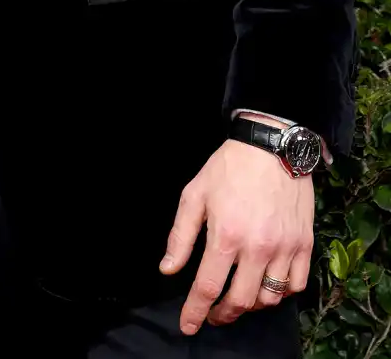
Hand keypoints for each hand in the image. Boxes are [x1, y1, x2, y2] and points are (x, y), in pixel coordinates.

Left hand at [160, 136, 313, 334]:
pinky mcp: (304, 245)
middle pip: (241, 301)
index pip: (208, 287)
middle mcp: (257, 248)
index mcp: (226, 236)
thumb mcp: (194, 194)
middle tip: (212, 314)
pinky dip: (280, 293)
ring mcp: (284, 248)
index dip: (195, 311)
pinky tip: (266, 285)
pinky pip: (295, 285)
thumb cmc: (228, 168)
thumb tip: (169, 269)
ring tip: (237, 297)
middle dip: (223, 314)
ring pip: (269, 298)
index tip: (188, 325)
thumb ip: (181, 236)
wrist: (271, 147)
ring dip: (251, 305)